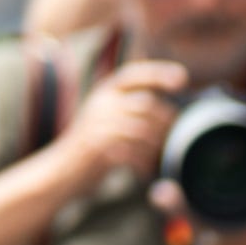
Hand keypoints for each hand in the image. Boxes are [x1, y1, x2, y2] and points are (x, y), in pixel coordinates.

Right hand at [56, 59, 188, 189]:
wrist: (62, 170)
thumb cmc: (92, 148)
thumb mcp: (107, 119)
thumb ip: (130, 110)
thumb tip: (171, 113)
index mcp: (105, 93)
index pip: (134, 75)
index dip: (159, 74)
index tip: (183, 78)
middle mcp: (102, 104)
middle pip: (146, 105)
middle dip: (167, 121)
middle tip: (178, 137)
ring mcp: (99, 125)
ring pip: (142, 129)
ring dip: (159, 145)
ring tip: (164, 157)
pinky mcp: (99, 149)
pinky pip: (133, 152)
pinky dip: (145, 162)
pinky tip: (147, 170)